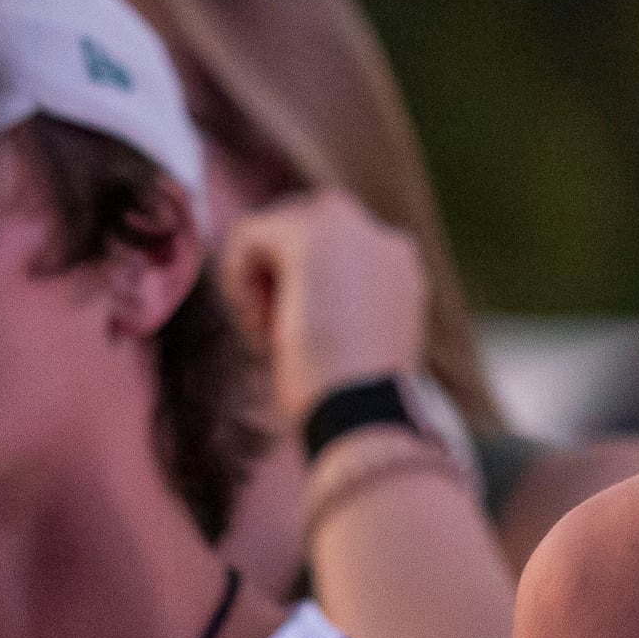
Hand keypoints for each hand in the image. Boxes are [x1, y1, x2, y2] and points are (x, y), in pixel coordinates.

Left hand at [221, 191, 430, 414]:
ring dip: (258, 277)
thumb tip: (288, 287)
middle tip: (274, 331)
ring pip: (275, 225)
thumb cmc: (352, 398)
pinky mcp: (310, 234)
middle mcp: (384, 237)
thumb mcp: (352, 340)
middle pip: (302, 223)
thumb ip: (335, 301)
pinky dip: (237, 279)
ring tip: (268, 333)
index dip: (298, 284)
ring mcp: (351, 229)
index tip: (299, 333)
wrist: (363, 414)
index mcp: (401, 266)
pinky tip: (258, 326)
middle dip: (276, 271)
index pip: (333, 248)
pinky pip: (246, 234)